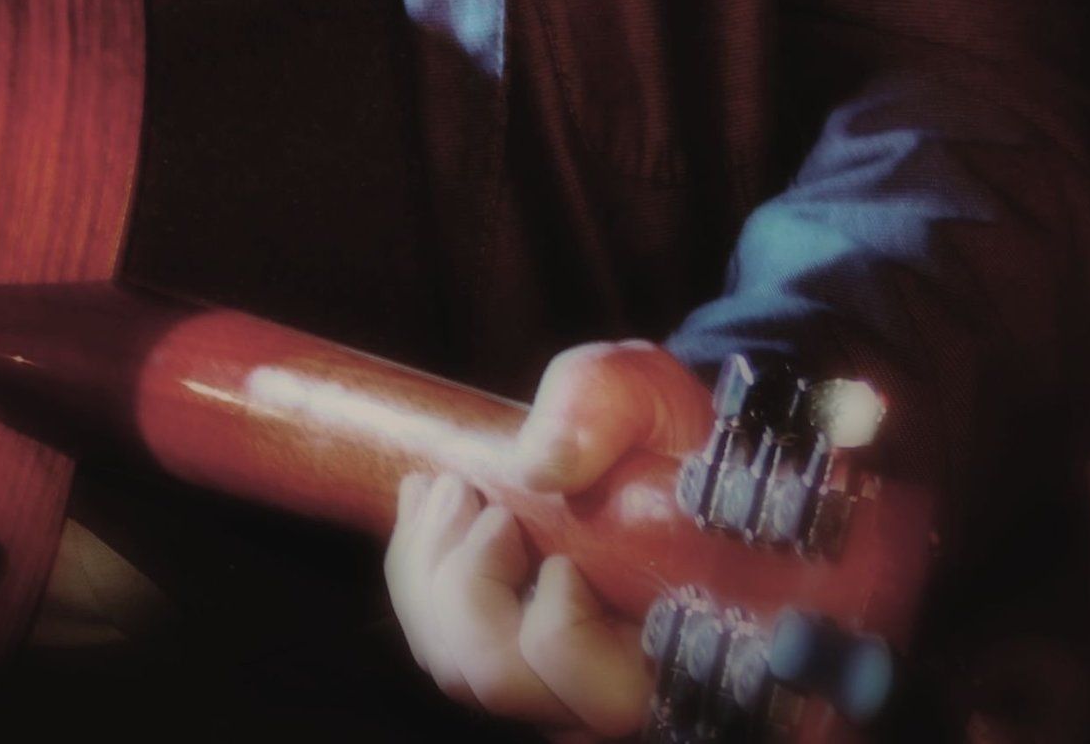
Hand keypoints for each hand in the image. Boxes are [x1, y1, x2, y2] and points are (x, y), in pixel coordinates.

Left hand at [385, 339, 713, 736]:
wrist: (649, 442)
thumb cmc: (657, 428)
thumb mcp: (645, 392)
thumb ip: (604, 410)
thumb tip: (537, 464)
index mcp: (672, 644)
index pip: (604, 697)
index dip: (557, 626)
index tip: (534, 528)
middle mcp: (608, 688)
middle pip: (502, 680)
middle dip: (464, 579)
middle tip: (463, 492)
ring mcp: (551, 680)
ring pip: (457, 666)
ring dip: (428, 571)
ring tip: (447, 489)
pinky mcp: (507, 653)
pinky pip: (440, 642)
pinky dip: (416, 573)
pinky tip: (428, 502)